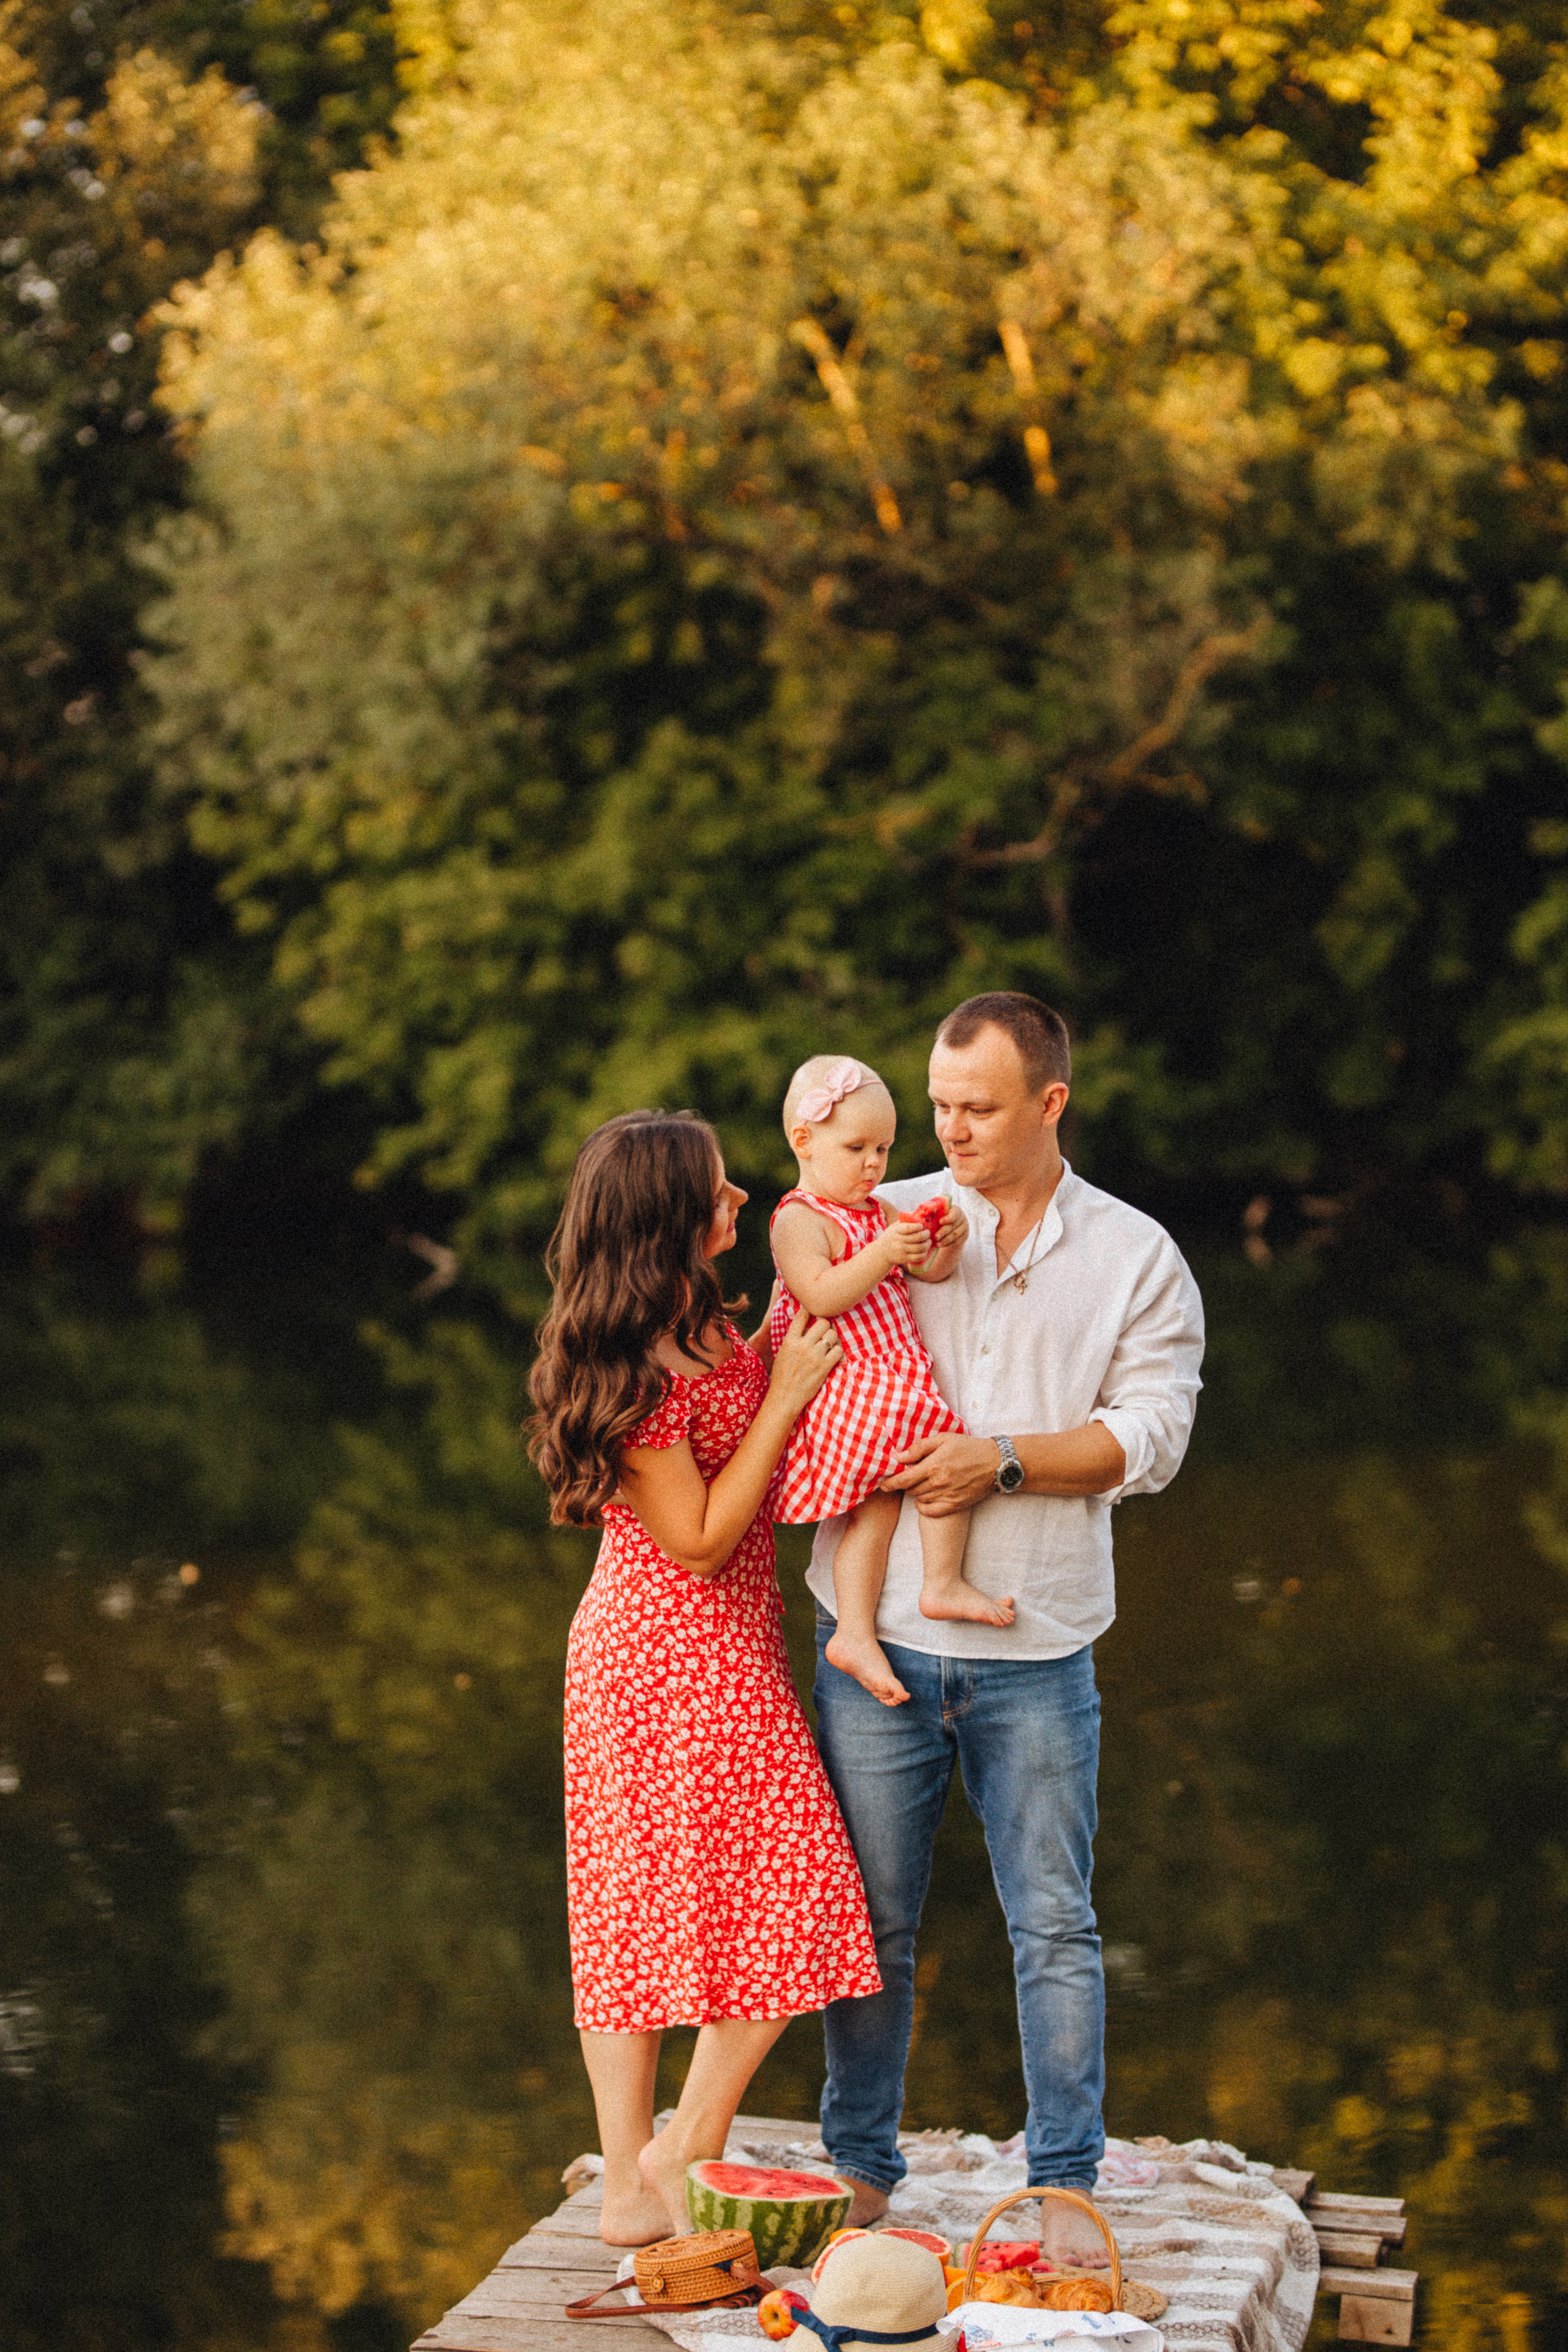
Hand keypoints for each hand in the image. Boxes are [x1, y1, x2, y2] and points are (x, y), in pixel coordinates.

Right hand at [768, 1307, 843, 1413]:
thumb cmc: (782, 1375)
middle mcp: (802, 1346)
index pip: (802, 1316)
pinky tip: (833, 1355)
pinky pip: (839, 1351)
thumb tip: (804, 1324)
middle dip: (825, 1325)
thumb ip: (793, 1338)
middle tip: (824, 1331)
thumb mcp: (782, 1352)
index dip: (809, 1311)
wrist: (785, 1397)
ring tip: (829, 1344)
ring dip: (833, 1338)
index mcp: (790, 1341)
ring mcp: (814, 1356)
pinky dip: (838, 1352)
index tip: (813, 1312)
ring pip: (832, 1335)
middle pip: (823, 1322)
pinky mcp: (824, 1367)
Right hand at [879, 1219, 931, 1270]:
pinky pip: (918, 1257)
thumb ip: (907, 1219)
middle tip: (928, 1233)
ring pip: (920, 1248)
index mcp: (896, 1230)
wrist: (882, 1252)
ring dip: (927, 1244)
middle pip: (917, 1238)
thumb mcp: (896, 1226)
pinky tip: (925, 1250)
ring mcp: (901, 1250)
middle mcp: (898, 1240)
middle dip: (926, 1234)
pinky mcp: (904, 1259)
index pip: (908, 1228)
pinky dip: (924, 1253)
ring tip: (928, 1241)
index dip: (917, 1226)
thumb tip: (921, 1211)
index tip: (921, 1226)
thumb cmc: (893, 1235)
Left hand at [880, 1432, 1000, 1515]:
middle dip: (905, 1484)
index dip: (890, 1484)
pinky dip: (924, 1507)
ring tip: (920, 1483)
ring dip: (916, 1492)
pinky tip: (924, 1500)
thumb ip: (919, 1448)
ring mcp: (948, 1495)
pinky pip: (932, 1511)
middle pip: (910, 1490)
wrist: (995, 1462)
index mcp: (934, 1466)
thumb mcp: (943, 1439)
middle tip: (908, 1477)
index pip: (904, 1480)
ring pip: (920, 1498)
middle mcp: (939, 1483)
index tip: (883, 1485)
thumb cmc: (968, 1447)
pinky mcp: (956, 1504)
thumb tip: (899, 1457)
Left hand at [933, 1204, 968, 1251]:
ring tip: (937, 1244)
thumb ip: (930, 1210)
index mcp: (955, 1210)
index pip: (954, 1214)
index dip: (948, 1218)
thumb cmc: (939, 1217)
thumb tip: (919, 1211)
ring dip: (945, 1240)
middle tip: (936, 1237)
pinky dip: (948, 1243)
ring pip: (955, 1235)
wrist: (949, 1227)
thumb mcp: (935, 1212)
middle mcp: (962, 1218)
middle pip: (953, 1226)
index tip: (940, 1221)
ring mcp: (964, 1227)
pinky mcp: (964, 1236)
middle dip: (944, 1232)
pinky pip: (957, 1241)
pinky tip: (940, 1245)